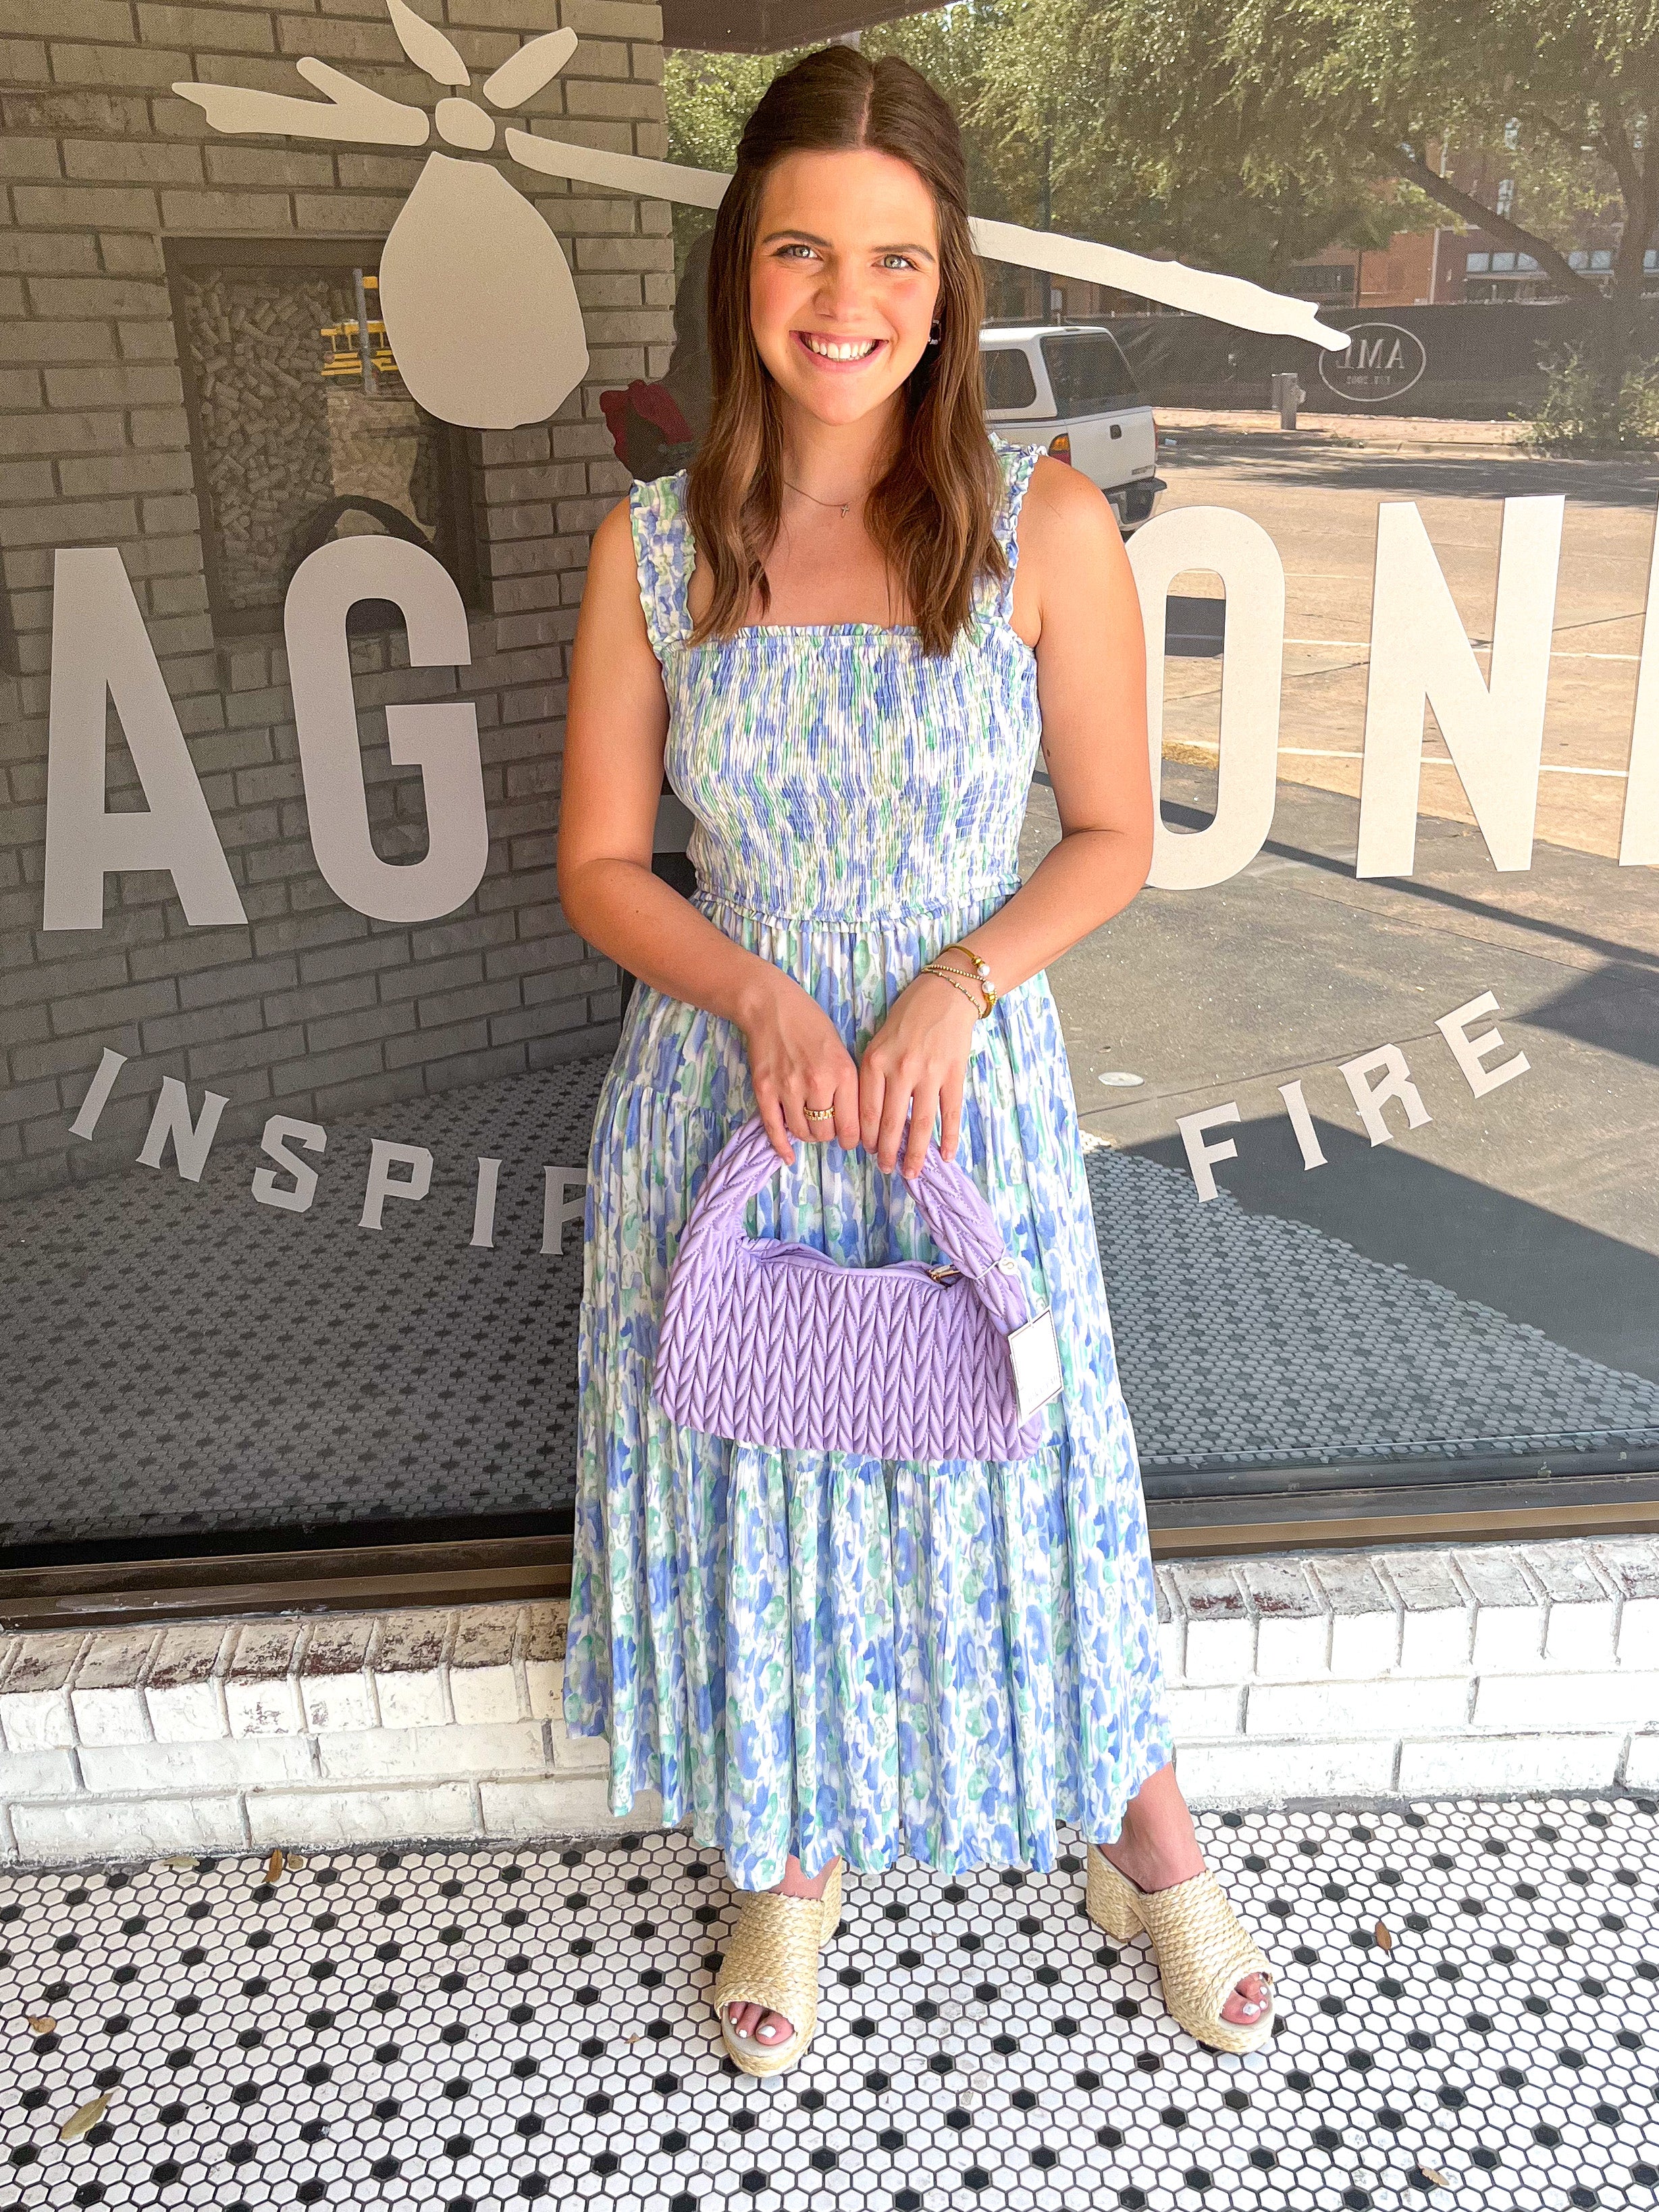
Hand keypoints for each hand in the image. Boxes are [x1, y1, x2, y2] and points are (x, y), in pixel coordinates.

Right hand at [738, 972, 860, 1161]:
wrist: (771, 1007)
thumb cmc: (812, 1024)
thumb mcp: (842, 1050)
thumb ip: (848, 1085)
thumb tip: (855, 1121)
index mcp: (843, 1073)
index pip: (852, 1126)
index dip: (853, 1140)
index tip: (851, 1140)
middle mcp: (817, 1084)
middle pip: (827, 1133)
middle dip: (829, 1135)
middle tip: (828, 1127)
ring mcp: (788, 1088)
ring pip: (802, 1133)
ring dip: (808, 1135)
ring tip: (809, 1125)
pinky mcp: (764, 1090)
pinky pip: (774, 1129)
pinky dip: (782, 1147)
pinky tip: (788, 1157)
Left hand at [860, 970, 979, 1176]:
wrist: (946, 993)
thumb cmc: (908, 1015)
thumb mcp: (878, 1039)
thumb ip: (873, 1074)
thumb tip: (872, 1115)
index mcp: (875, 1061)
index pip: (866, 1111)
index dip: (866, 1137)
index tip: (867, 1151)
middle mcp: (900, 1070)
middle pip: (890, 1123)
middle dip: (887, 1153)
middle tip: (886, 1170)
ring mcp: (929, 1074)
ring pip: (920, 1125)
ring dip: (915, 1154)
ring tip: (911, 1173)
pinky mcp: (954, 1074)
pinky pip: (950, 1114)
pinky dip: (949, 1138)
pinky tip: (947, 1156)